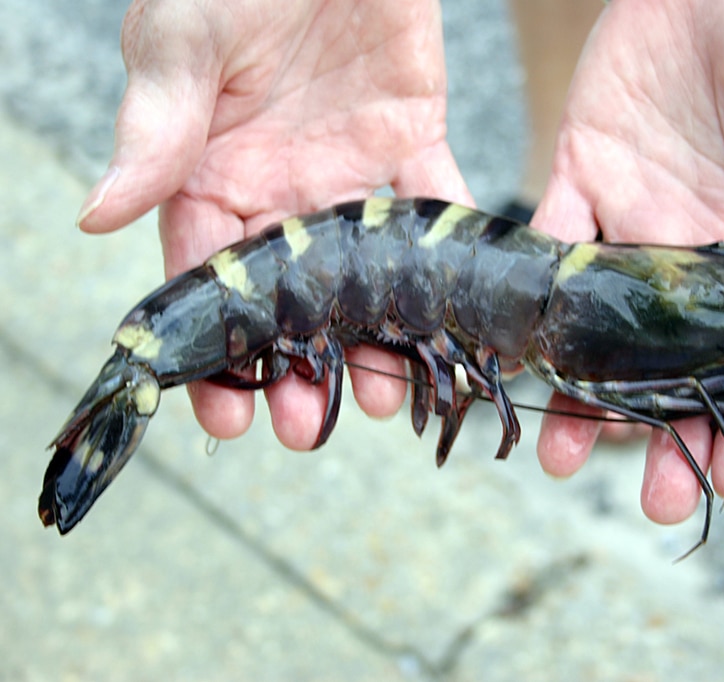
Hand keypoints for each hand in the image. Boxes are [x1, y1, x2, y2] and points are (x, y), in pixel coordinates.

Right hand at [79, 0, 469, 448]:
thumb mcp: (180, 45)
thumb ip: (154, 132)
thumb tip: (96, 216)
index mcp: (214, 175)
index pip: (207, 279)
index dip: (216, 349)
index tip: (223, 416)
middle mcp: (284, 191)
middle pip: (291, 300)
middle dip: (298, 368)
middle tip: (309, 430)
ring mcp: (351, 175)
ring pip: (365, 278)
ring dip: (374, 342)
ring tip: (387, 400)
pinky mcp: (414, 146)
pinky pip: (438, 214)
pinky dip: (452, 267)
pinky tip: (462, 324)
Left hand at [531, 0, 723, 522]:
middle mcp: (693, 258)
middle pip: (675, 367)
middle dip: (662, 434)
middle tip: (649, 496)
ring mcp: (631, 226)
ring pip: (601, 331)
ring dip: (579, 393)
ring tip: (555, 448)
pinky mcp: (577, 182)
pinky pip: (547, 251)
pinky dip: (528, 303)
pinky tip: (509, 354)